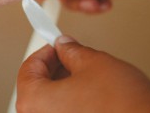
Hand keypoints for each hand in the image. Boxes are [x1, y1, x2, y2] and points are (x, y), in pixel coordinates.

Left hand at [16, 36, 149, 112]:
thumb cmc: (122, 101)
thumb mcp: (91, 61)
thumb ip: (70, 51)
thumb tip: (64, 46)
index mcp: (35, 102)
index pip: (28, 69)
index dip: (44, 52)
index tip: (55, 45)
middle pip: (36, 89)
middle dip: (52, 69)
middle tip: (68, 56)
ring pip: (50, 104)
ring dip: (61, 86)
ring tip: (84, 74)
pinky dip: (71, 103)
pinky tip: (89, 93)